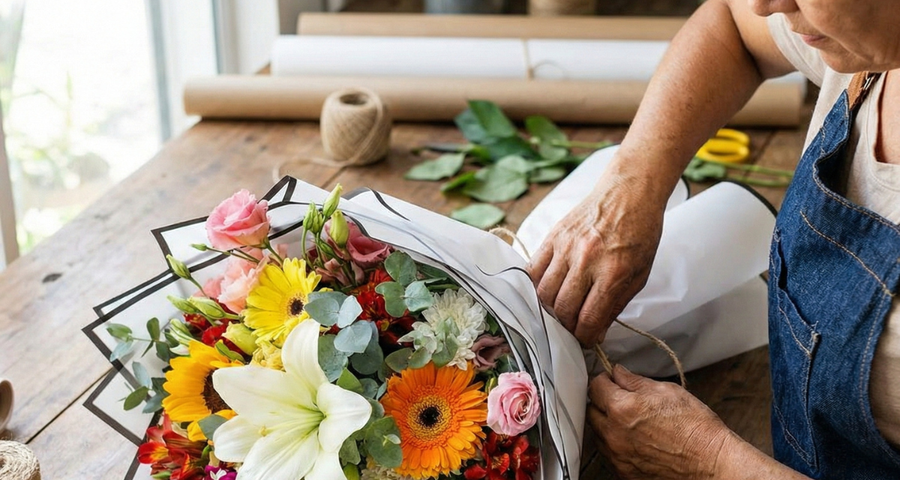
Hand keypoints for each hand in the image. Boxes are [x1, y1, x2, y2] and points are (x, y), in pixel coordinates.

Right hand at [527, 169, 666, 344]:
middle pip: (562, 309)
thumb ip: (615, 306)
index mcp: (614, 273)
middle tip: (572, 329)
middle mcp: (587, 261)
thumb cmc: (640, 234)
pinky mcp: (553, 236)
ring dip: (549, 309)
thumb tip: (596, 333)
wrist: (629, 193)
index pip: (588, 320)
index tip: (585, 341)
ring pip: (543, 293)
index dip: (585, 339)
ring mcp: (566, 247)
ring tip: (559, 311)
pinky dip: (535, 286)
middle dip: (566, 328)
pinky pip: (533, 270)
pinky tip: (545, 291)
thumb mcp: (640, 275)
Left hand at [588, 365, 736, 479]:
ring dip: (607, 424)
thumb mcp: (667, 392)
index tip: (611, 380)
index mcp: (622, 409)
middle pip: (592, 410)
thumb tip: (619, 373)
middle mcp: (614, 434)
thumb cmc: (696, 429)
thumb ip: (636, 381)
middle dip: (603, 401)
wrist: (711, 463)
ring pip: (598, 433)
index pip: (595, 386)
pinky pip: (609, 453)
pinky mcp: (624, 472)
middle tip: (621, 399)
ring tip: (630, 421)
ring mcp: (617, 456)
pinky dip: (615, 444)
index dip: (604, 379)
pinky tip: (633, 439)